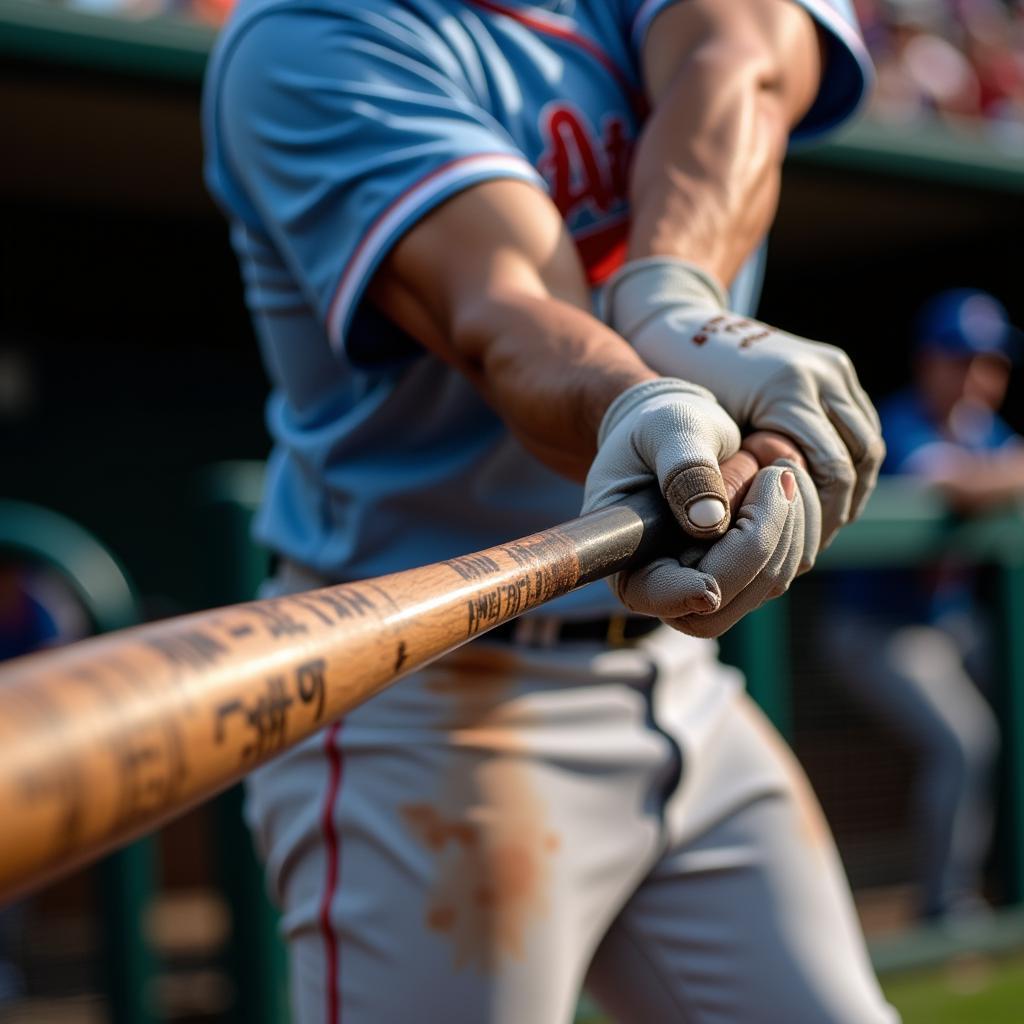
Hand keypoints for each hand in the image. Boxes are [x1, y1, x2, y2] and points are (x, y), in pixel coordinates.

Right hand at [582, 383, 819, 635]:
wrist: (682, 429)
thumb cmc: (661, 425)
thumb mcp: (667, 430)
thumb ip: (685, 468)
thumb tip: (709, 520)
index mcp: (629, 559)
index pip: (654, 593)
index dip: (682, 595)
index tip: (708, 590)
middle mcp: (670, 584)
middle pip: (723, 600)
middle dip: (761, 542)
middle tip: (778, 473)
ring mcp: (714, 583)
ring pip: (768, 582)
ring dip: (790, 522)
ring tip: (778, 464)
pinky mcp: (750, 572)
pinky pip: (792, 563)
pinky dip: (802, 522)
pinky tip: (786, 481)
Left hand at [602, 257, 884, 546]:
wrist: (682, 326)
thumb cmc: (682, 389)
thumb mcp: (709, 435)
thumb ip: (742, 475)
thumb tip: (758, 533)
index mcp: (788, 389)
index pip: (833, 470)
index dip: (825, 517)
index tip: (805, 549)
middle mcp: (820, 372)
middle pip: (862, 456)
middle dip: (845, 505)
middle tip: (820, 542)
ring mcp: (832, 365)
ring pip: (867, 439)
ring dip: (854, 484)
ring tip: (826, 522)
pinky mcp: (834, 364)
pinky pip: (858, 419)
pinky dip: (850, 456)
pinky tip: (827, 489)